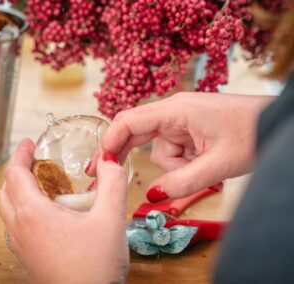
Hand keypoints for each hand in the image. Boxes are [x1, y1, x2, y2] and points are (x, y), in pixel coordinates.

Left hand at [0, 140, 128, 283]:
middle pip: (5, 190)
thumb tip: (109, 160)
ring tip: (42, 185)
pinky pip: (15, 226)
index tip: (29, 143)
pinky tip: (47, 215)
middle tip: (35, 161)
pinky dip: (23, 210)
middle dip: (17, 171)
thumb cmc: (96, 267)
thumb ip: (112, 183)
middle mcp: (20, 228)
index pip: (15, 174)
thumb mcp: (111, 219)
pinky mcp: (27, 259)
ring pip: (7, 209)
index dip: (20, 154)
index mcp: (33, 213)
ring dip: (18, 191)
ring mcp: (21, 246)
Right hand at [88, 92, 272, 199]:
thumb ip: (182, 182)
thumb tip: (152, 194)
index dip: (109, 140)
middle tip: (97, 173)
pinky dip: (183, 163)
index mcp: (176, 110)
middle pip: (134, 132)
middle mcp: (173, 111)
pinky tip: (203, 163)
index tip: (98, 163)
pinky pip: (173, 150)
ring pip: (159, 149)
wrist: (274, 124)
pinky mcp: (187, 130)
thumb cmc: (251, 135)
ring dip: (175, 166)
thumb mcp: (218, 164)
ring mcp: (180, 120)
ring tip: (204, 169)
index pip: (130, 121)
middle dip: (119, 153)